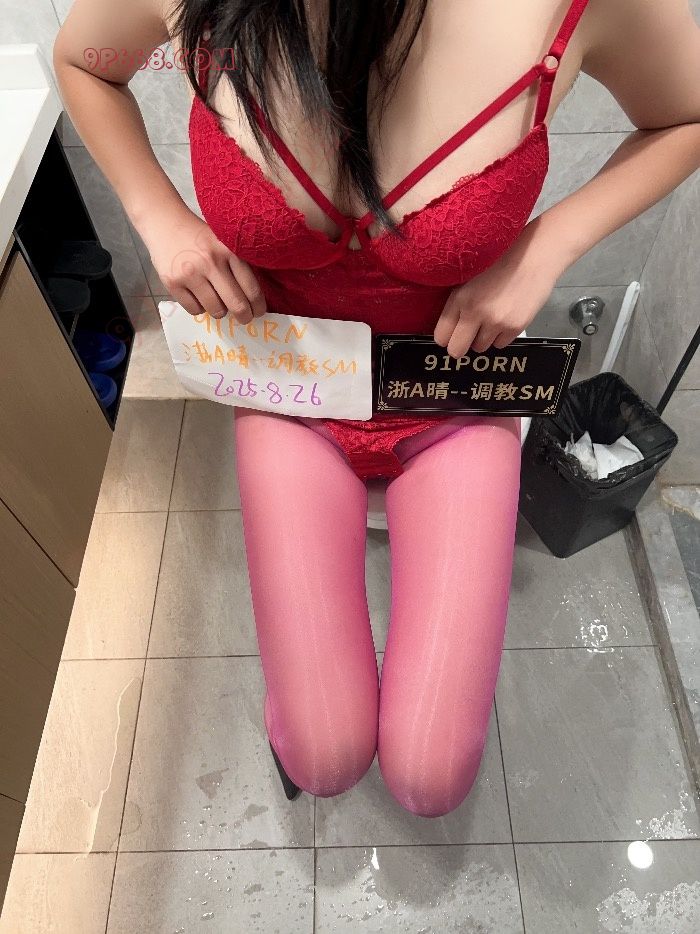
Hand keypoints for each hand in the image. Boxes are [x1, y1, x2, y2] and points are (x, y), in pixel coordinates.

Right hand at [138, 206, 266, 321]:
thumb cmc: (199, 236)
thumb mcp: (224, 242)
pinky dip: (199, 308)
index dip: (258, 306)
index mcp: (229, 251)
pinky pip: (195, 310)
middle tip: (244, 318)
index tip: (258, 311)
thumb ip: (238, 265)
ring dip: (220, 311)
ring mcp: (191, 273)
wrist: (164, 222)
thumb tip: (254, 299)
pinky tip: (198, 297)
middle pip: (236, 304)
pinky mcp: (173, 283)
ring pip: (216, 310)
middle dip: (244, 316)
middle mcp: (211, 262)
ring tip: (217, 302)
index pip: (251, 288)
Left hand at [433, 222, 558, 357]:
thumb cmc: (500, 261)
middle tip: (467, 336)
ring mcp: (496, 322)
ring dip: (483, 338)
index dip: (446, 337)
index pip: (441, 336)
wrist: (534, 256)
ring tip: (491, 319)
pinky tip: (505, 318)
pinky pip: (500, 344)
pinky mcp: (515, 327)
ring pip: (480, 348)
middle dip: (460, 345)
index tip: (451, 333)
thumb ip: (457, 301)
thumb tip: (448, 327)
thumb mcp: (469, 276)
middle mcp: (475, 312)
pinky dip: (501, 336)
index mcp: (459, 298)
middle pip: (456, 350)